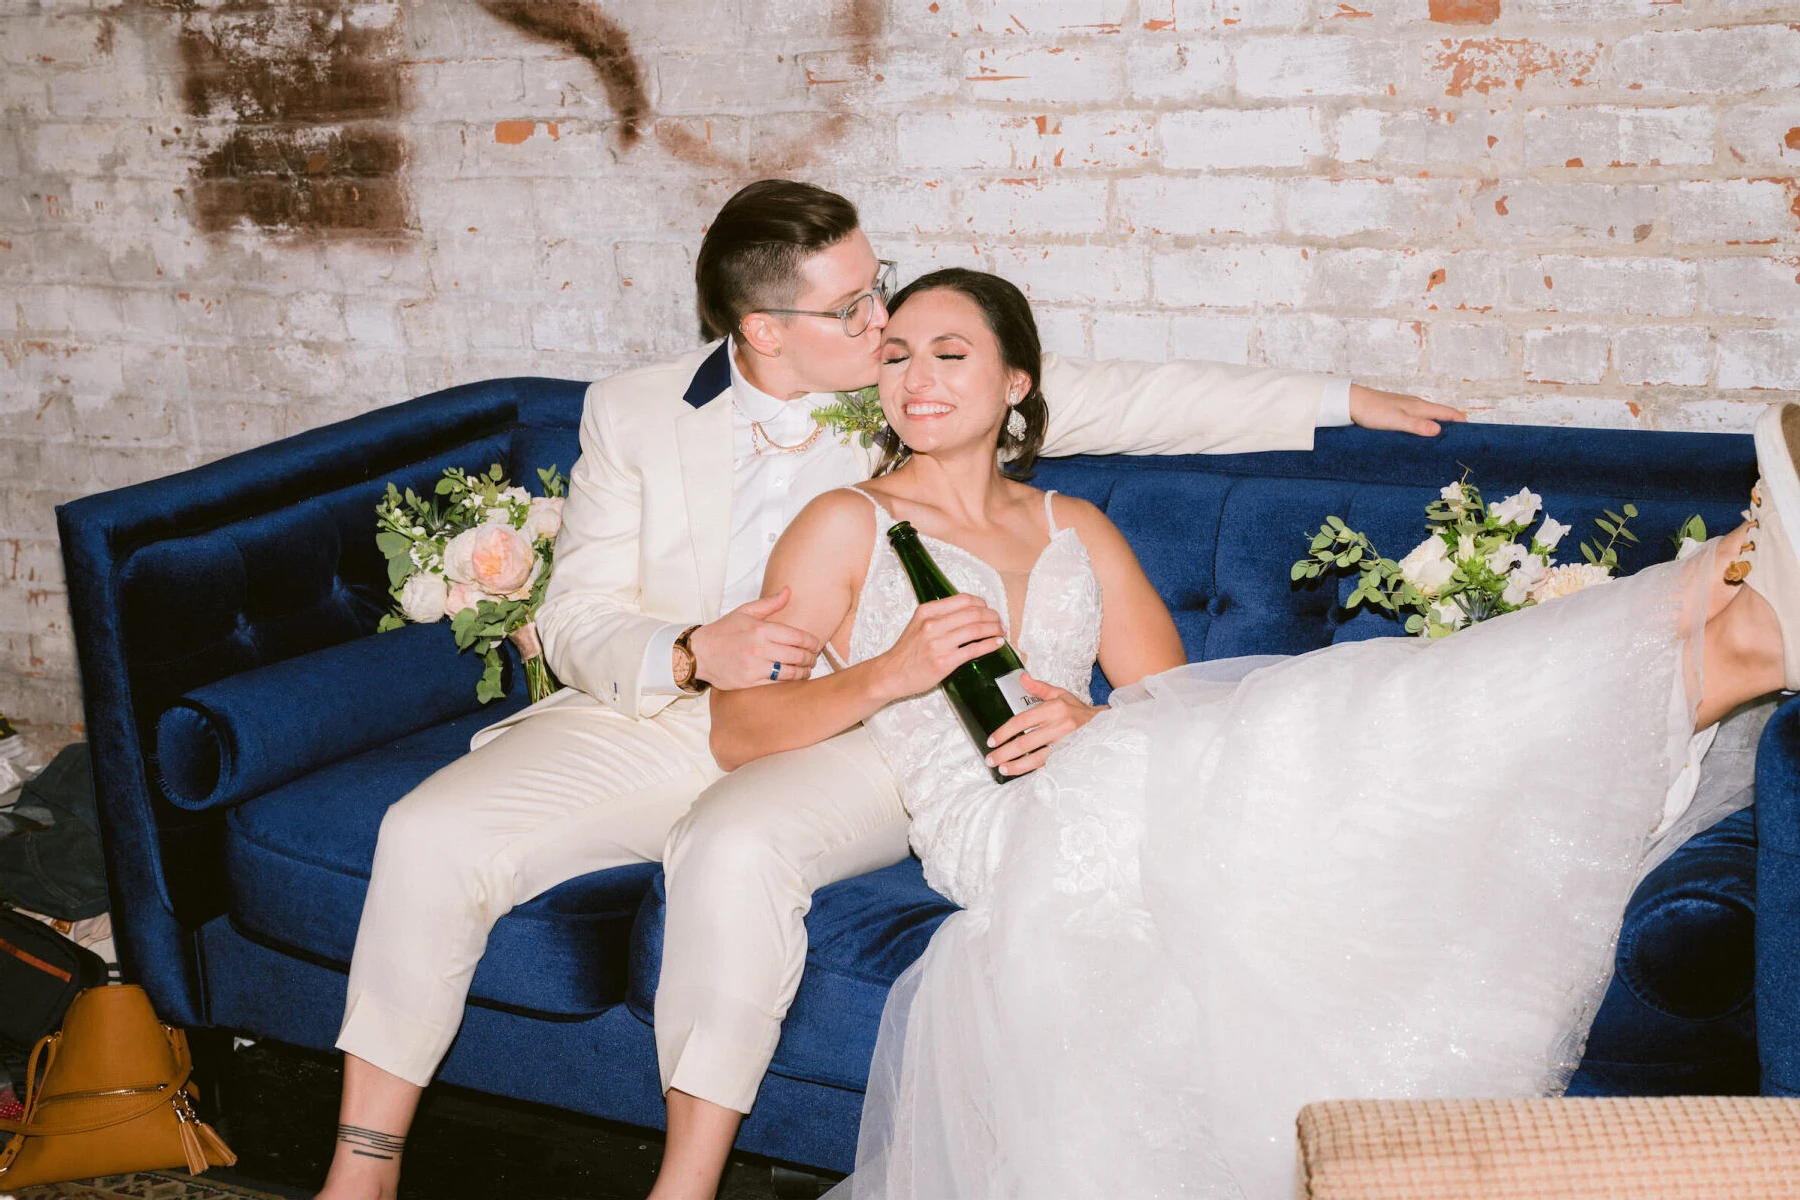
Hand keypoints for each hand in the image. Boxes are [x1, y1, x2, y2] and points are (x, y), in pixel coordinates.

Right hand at [688, 587, 822, 689]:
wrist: (698, 654)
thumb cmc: (723, 631)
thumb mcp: (744, 612)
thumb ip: (769, 603)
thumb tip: (788, 590)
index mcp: (760, 629)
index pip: (796, 636)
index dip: (811, 642)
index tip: (816, 645)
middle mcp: (758, 649)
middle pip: (797, 655)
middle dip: (810, 658)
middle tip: (813, 658)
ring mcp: (754, 667)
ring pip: (789, 672)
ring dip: (803, 672)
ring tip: (806, 670)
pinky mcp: (749, 683)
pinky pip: (776, 684)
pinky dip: (788, 682)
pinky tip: (792, 679)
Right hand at [876, 595, 1006, 700]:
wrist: (891, 674)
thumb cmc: (907, 651)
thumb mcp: (918, 624)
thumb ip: (939, 616)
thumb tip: (968, 612)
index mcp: (927, 611)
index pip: (963, 600)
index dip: (982, 603)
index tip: (988, 609)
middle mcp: (933, 624)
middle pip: (974, 613)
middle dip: (992, 616)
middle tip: (999, 621)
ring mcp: (939, 643)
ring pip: (977, 629)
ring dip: (994, 629)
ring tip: (1001, 631)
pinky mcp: (945, 661)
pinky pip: (974, 649)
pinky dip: (989, 645)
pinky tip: (997, 643)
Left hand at [984, 673, 1098, 777]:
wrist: (1104, 725)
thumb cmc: (1077, 710)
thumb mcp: (1060, 694)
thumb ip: (1039, 688)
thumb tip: (1022, 677)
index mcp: (1054, 708)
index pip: (1022, 720)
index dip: (1004, 732)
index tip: (992, 740)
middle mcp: (1059, 726)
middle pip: (1025, 742)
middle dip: (1005, 752)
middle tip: (990, 759)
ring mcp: (1065, 744)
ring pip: (1037, 758)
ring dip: (1016, 766)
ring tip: (1002, 768)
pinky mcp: (1070, 756)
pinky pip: (1048, 765)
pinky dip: (1032, 770)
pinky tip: (1021, 772)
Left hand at [1348, 384, 1465, 437]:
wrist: (1352, 402)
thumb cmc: (1373, 411)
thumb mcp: (1397, 421)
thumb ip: (1417, 425)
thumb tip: (1439, 431)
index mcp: (1420, 406)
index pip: (1448, 413)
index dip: (1462, 421)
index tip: (1473, 432)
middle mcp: (1416, 405)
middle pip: (1441, 414)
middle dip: (1453, 424)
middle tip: (1463, 440)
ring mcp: (1407, 407)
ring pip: (1429, 416)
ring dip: (1439, 426)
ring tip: (1445, 440)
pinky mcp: (1397, 411)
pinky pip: (1418, 418)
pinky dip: (1425, 426)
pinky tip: (1421, 434)